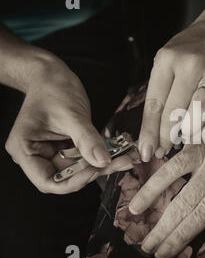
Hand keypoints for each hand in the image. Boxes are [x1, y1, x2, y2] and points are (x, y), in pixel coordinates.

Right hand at [5, 57, 133, 193]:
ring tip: (125, 157)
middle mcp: (36, 155)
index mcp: (25, 150)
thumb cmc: (53, 89)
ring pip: (79, 169)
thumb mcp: (71, 115)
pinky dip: (101, 156)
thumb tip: (103, 161)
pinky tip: (119, 152)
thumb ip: (87, 140)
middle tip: (121, 162)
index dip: (73, 181)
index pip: (48, 181)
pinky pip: (85, 158)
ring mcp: (52, 152)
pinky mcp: (66, 147)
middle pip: (67, 177)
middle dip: (94, 171)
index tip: (95, 170)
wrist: (52, 75)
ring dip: (103, 165)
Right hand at [129, 86, 204, 257]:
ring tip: (134, 210)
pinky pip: (180, 146)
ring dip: (152, 192)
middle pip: (183, 202)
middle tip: (145, 245)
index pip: (200, 216)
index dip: (179, 236)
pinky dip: (164, 159)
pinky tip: (149, 169)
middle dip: (162, 226)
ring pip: (173, 171)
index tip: (163, 251)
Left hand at [138, 20, 204, 161]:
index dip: (150, 132)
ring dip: (193, 129)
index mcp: (167, 60)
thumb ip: (160, 93)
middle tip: (165, 149)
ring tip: (188, 133)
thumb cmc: (189, 53)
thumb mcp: (166, 64)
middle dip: (168, 136)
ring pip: (201, 110)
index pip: (155, 103)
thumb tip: (153, 137)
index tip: (146, 151)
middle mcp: (190, 63)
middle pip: (175, 111)